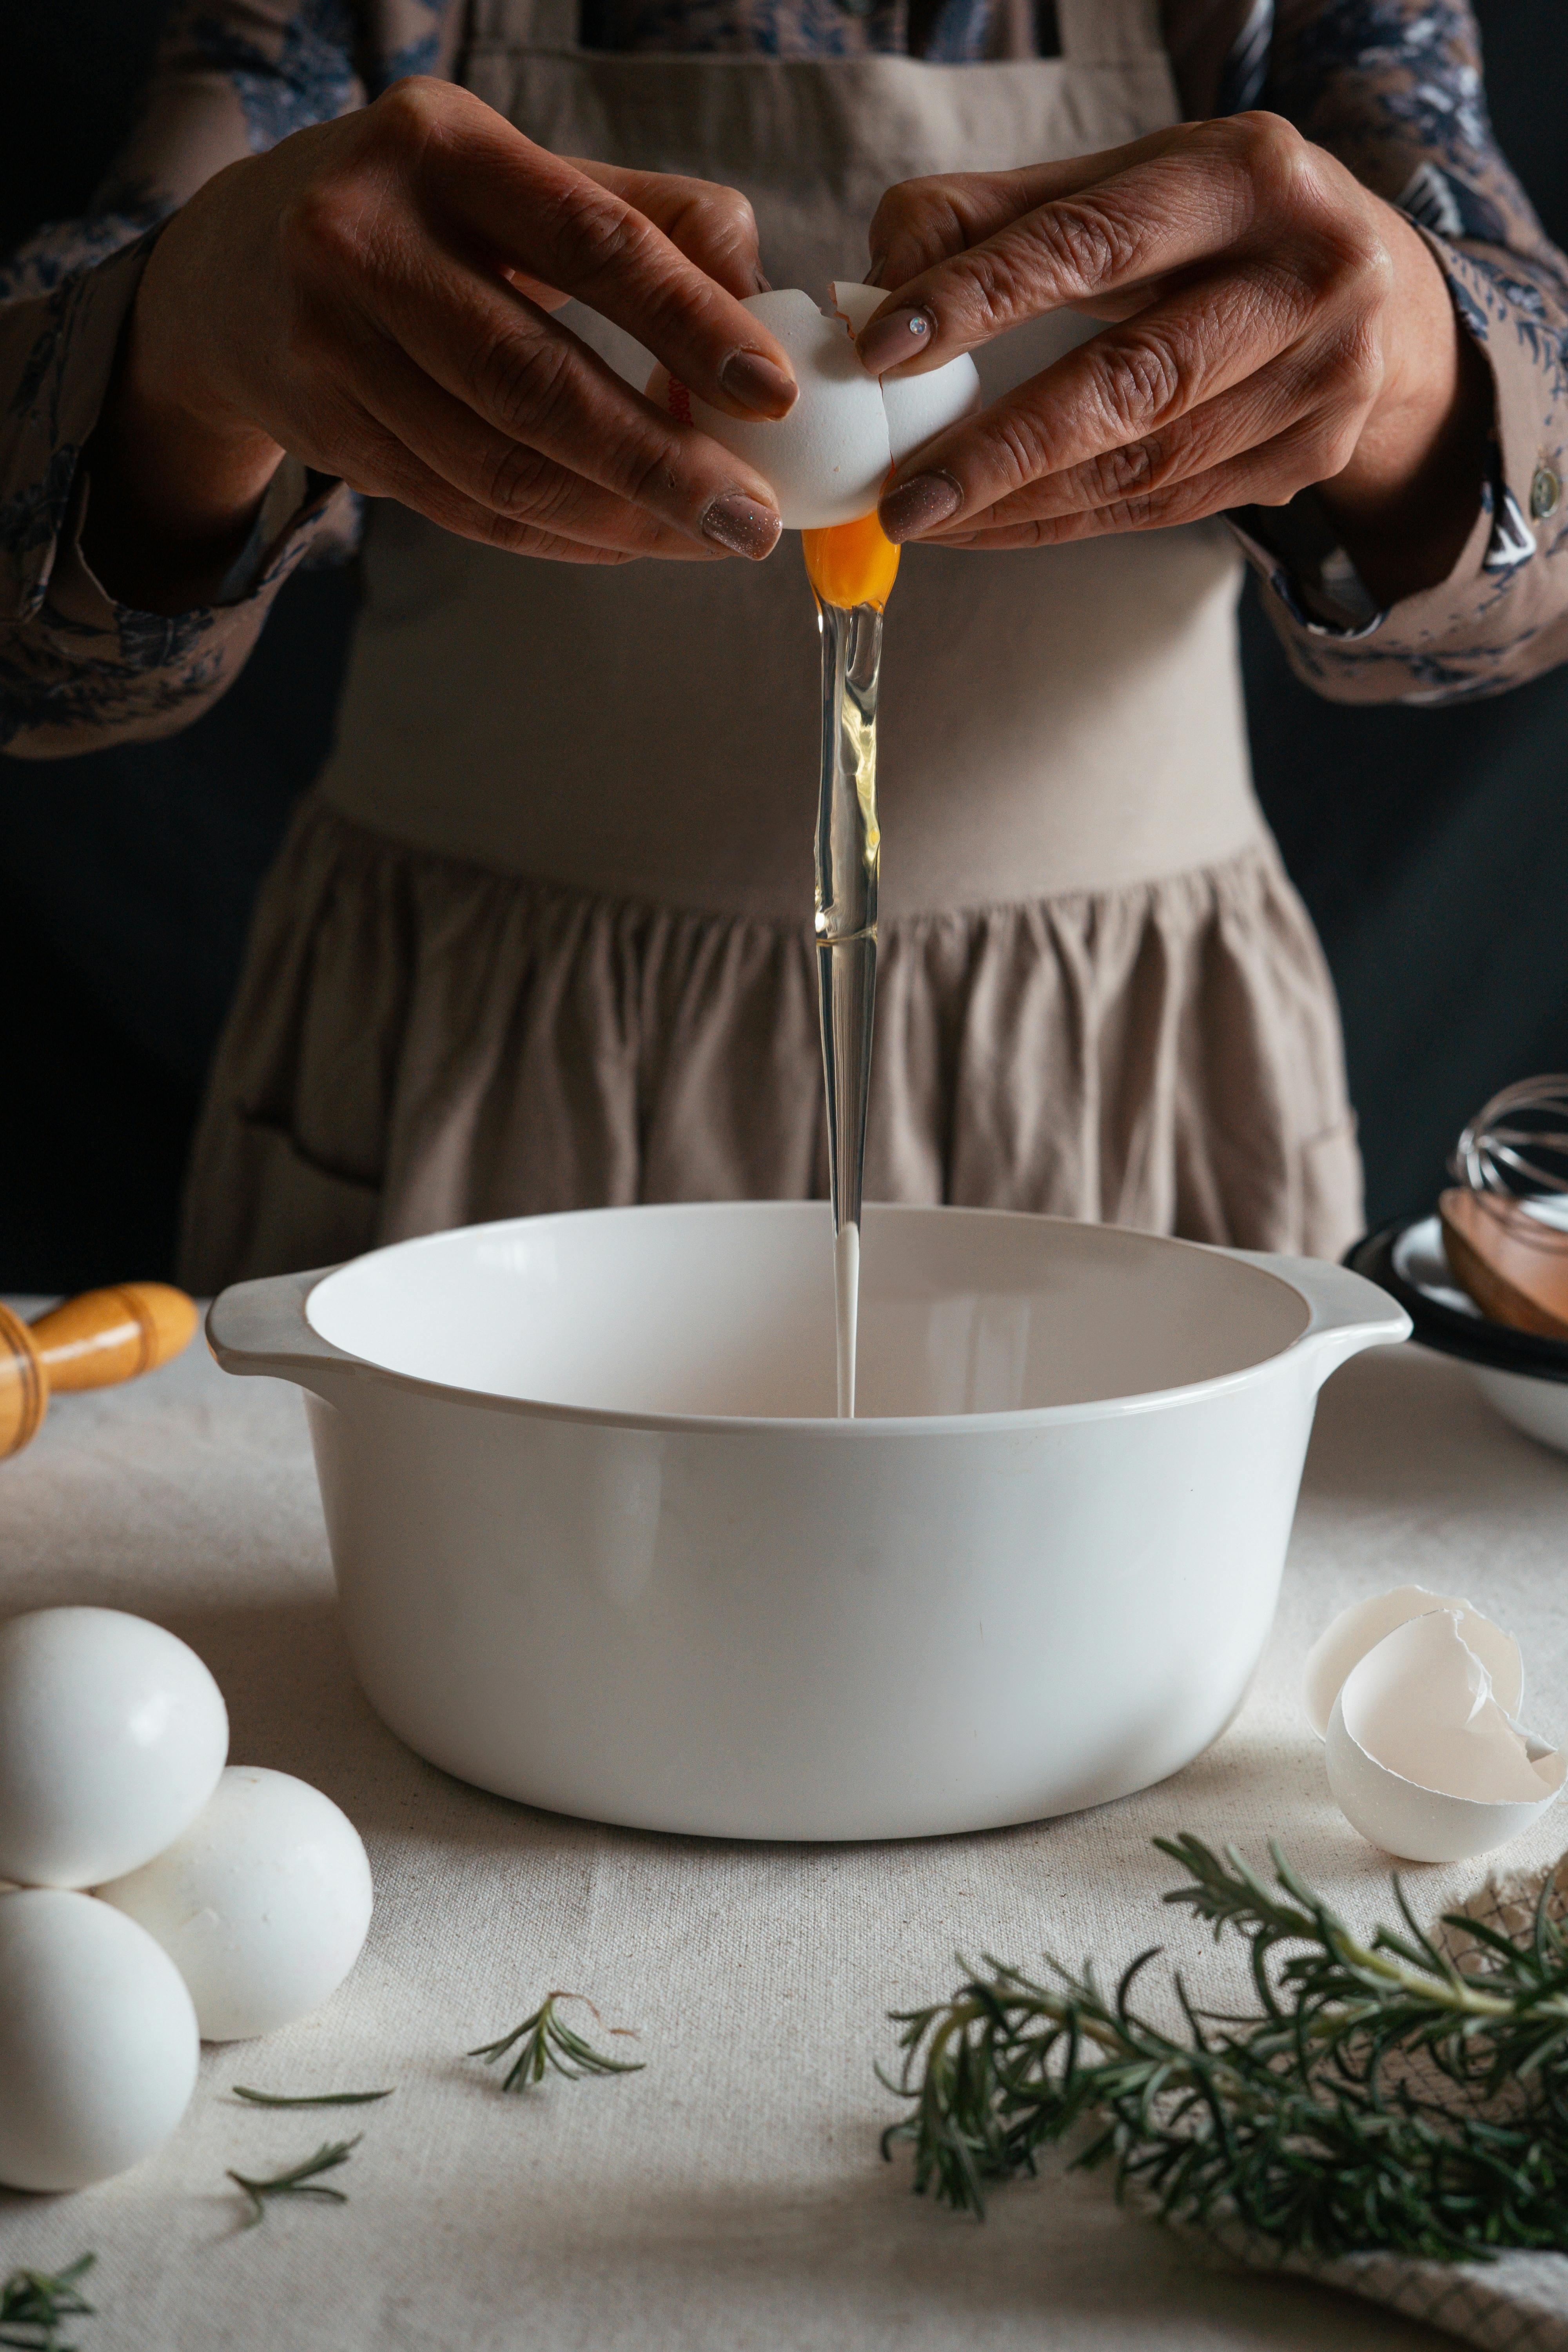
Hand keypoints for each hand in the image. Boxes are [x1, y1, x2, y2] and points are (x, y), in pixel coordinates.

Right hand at [83, 79, 795, 610]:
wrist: (237, 269)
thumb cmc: (423, 217)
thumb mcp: (521, 177)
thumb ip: (651, 220)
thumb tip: (762, 306)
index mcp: (442, 149)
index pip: (592, 242)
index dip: (691, 325)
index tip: (772, 391)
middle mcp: (368, 239)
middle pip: (538, 383)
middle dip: (663, 465)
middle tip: (752, 519)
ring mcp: (333, 342)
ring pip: (501, 467)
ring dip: (621, 520)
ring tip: (709, 538)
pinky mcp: (327, 429)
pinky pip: (467, 509)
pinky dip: (562, 535)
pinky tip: (629, 541)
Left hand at [857, 115, 1489, 605]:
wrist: (1367, 283)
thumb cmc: (1207, 225)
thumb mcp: (1117, 183)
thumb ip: (990, 217)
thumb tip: (877, 287)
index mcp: (1246, 176)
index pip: (1089, 240)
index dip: (979, 297)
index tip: (883, 350)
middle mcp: (1307, 274)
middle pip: (1133, 381)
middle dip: (1000, 449)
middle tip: (902, 497)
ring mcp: (1324, 376)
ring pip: (1147, 466)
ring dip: (1020, 505)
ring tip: (927, 518)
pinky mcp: (1314, 454)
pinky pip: (1165, 509)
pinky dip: (1064, 525)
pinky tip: (989, 529)